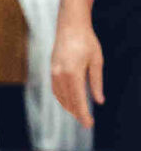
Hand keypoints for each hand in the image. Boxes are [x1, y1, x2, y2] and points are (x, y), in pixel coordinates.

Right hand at [53, 14, 106, 128]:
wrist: (70, 26)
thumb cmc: (87, 42)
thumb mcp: (97, 62)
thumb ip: (97, 83)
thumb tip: (99, 101)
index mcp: (73, 73)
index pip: (78, 99)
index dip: (83, 114)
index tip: (89, 124)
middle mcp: (60, 75)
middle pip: (68, 100)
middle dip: (77, 113)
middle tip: (86, 123)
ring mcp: (53, 72)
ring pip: (60, 96)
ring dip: (69, 107)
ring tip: (78, 114)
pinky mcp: (51, 70)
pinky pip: (55, 89)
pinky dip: (62, 98)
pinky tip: (69, 102)